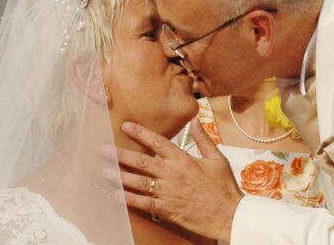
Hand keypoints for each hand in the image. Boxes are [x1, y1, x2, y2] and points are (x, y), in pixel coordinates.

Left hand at [108, 118, 242, 241]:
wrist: (229, 214)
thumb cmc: (224, 187)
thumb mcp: (216, 158)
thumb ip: (203, 138)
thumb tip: (194, 120)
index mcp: (183, 160)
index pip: (158, 142)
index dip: (140, 132)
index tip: (126, 125)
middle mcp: (172, 174)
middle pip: (141, 162)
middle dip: (120, 155)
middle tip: (104, 150)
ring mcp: (167, 193)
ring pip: (138, 182)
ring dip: (119, 176)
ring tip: (104, 171)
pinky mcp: (167, 209)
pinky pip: (143, 203)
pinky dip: (129, 199)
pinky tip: (116, 195)